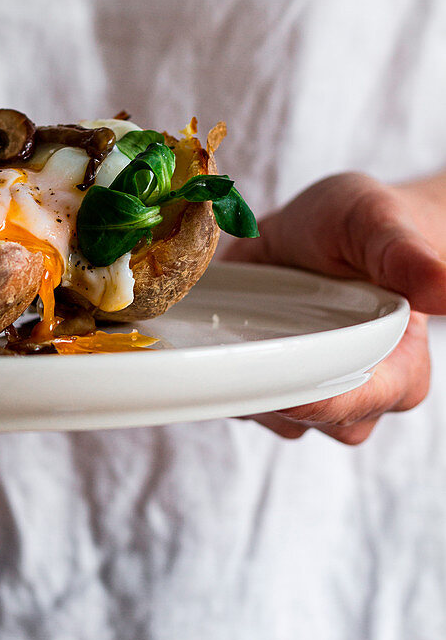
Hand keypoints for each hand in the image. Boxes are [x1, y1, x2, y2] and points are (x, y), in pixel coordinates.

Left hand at [225, 172, 445, 443]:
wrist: (326, 224)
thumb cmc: (364, 224)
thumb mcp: (378, 220)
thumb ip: (405, 254)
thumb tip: (444, 285)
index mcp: (399, 361)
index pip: (366, 400)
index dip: (327, 397)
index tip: (287, 371)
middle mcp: (356, 387)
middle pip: (316, 419)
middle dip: (278, 386)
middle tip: (245, 335)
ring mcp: (308, 387)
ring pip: (274, 416)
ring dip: (248, 380)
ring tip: (232, 323)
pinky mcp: (266, 378)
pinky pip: (241, 398)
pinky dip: (224, 371)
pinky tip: (215, 331)